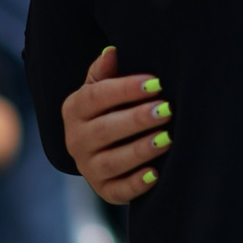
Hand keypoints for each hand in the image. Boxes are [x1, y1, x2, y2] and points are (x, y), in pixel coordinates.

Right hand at [62, 46, 171, 204]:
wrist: (105, 147)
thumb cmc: (111, 108)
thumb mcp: (103, 88)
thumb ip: (105, 72)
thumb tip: (112, 52)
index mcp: (75, 110)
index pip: (96, 97)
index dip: (125, 89)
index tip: (156, 82)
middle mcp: (76, 140)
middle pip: (105, 130)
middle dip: (137, 119)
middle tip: (167, 110)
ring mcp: (88, 167)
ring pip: (112, 161)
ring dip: (140, 150)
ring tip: (167, 139)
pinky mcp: (104, 190)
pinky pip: (118, 190)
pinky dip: (136, 184)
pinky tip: (156, 173)